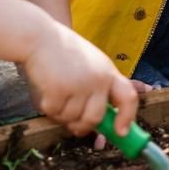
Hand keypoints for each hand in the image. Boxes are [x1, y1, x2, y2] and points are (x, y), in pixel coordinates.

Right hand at [21, 21, 138, 137]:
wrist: (39, 37)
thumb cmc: (63, 53)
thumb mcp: (91, 64)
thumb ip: (98, 89)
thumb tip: (102, 121)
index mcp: (108, 72)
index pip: (128, 98)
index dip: (127, 118)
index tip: (121, 132)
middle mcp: (98, 80)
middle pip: (95, 117)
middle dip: (83, 127)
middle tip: (74, 126)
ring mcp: (79, 85)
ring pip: (72, 118)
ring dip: (62, 115)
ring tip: (56, 96)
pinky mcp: (59, 90)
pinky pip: (55, 113)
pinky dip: (48, 108)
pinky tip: (46, 91)